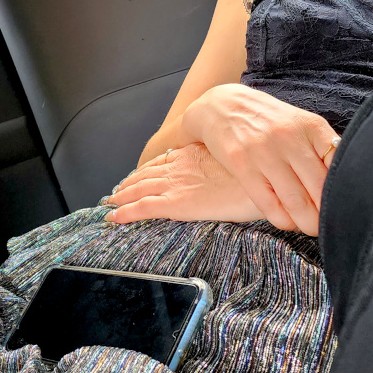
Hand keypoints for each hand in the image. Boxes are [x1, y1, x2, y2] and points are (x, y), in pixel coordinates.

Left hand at [105, 144, 264, 224]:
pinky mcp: (175, 203)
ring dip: (121, 197)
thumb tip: (223, 174)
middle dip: (129, 183)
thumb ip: (223, 166)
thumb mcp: (237, 162)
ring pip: (138, 190)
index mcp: (193, 154)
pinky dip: (125, 212)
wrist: (262, 183)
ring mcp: (175, 184)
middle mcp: (179, 166)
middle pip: (145, 174)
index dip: (145, 170)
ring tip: (111, 203)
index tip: (136, 175)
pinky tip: (113, 217)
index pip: (161, 162)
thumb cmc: (257, 175)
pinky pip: (142, 207)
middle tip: (117, 191)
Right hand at [181, 84, 339, 233]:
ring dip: (308, 222)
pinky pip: (269, 205)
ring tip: (312, 227)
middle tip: (333, 225)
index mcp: (311, 126)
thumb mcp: (299, 122)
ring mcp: (264, 152)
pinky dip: (283, 220)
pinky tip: (289, 221)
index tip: (349, 204)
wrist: (222, 106)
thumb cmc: (269, 120)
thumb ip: (321, 147)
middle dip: (328, 214)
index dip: (346, 189)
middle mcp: (289, 138)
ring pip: (296, 201)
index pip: (339, 163)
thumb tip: (348, 179)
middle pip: (319, 187)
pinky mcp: (242, 166)